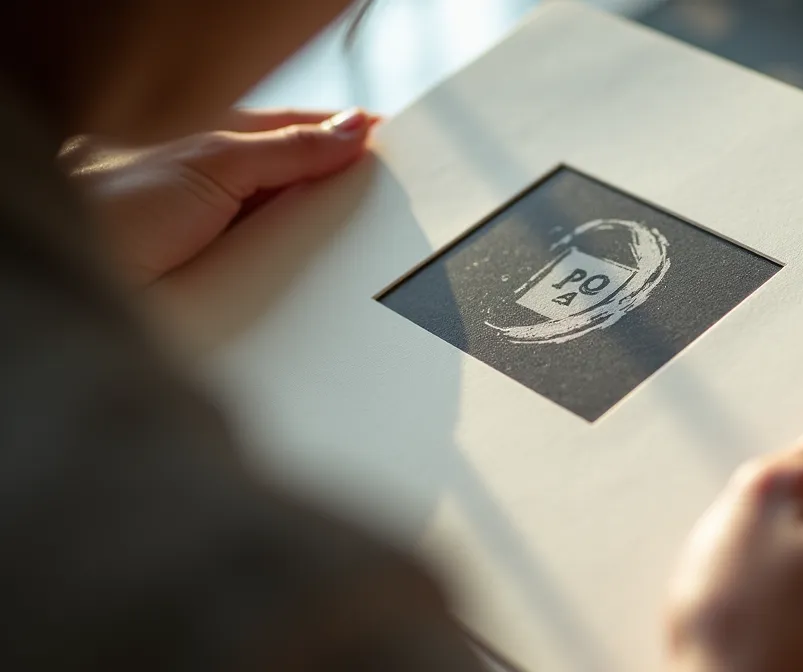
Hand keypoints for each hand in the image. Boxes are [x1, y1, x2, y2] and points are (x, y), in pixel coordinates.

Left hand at [61, 108, 378, 285]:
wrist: (78, 283)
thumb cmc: (114, 208)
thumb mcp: (213, 161)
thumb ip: (286, 146)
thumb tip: (351, 129)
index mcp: (222, 145)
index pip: (303, 134)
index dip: (348, 138)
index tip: (394, 147)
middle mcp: (227, 192)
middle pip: (307, 190)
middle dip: (347, 199)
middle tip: (393, 207)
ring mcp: (231, 241)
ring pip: (300, 241)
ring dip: (331, 251)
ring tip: (370, 255)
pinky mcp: (234, 288)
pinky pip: (287, 284)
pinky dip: (312, 289)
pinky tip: (336, 293)